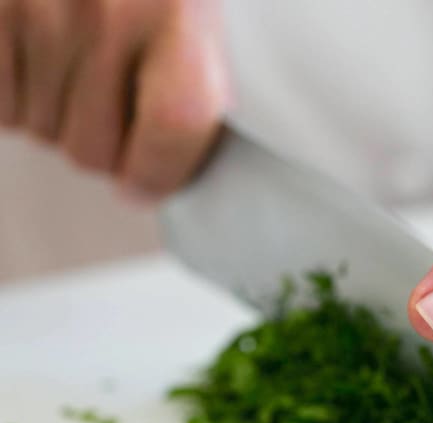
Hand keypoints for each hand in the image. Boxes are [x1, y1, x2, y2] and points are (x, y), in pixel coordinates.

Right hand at [0, 0, 226, 200]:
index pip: (174, 126)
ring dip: (57, 114)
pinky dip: (13, 94)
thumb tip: (186, 140)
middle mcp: (104, 10)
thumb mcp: (199, 2)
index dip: (160, 172)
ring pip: (40, 129)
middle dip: (104, 144)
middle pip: (93, 149)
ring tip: (76, 60)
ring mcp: (33, 9)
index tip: (146, 183)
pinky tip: (36, 55)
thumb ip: (201, 62)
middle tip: (115, 104)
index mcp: (180, 6)